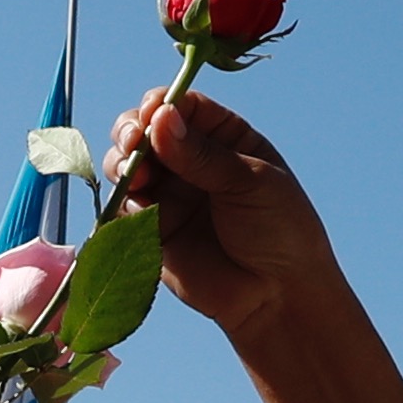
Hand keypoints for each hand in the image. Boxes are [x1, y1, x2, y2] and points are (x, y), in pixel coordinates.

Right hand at [108, 89, 338, 335]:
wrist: (278, 297)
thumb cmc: (280, 231)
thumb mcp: (249, 182)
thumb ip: (202, 154)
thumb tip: (159, 118)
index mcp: (224, 137)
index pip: (183, 106)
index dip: (161, 104)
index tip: (152, 112)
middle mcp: (191, 161)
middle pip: (145, 129)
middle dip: (132, 131)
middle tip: (134, 144)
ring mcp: (169, 194)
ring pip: (126, 164)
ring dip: (122, 163)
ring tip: (136, 177)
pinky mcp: (151, 230)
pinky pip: (122, 207)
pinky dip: (122, 201)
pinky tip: (140, 207)